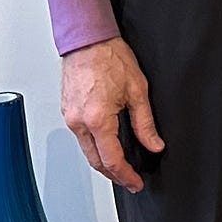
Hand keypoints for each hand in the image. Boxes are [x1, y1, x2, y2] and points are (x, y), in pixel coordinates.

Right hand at [61, 37, 161, 190]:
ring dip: (102, 161)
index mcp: (97, 119)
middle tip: (129, 180)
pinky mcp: (67, 111)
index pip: (112, 160)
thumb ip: (146, 123)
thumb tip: (154, 144)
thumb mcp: (137, 91)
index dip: (125, 176)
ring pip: (86, 150)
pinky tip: (105, 144)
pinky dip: (93, 146)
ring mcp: (69, 117)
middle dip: (113, 175)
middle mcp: (79, 121)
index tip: (135, 183)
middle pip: (95, 161)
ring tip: (120, 166)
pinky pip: (80, 137)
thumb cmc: (109, 57)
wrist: (88, 39)